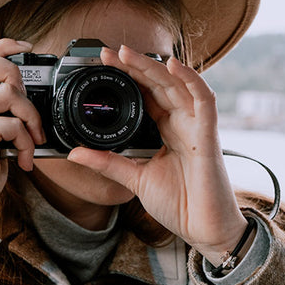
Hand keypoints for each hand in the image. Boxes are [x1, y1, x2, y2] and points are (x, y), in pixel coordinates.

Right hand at [0, 39, 44, 234]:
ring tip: (32, 140)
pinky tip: (23, 158)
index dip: (1, 45)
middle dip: (16, 76)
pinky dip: (27, 142)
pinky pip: (13, 124)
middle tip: (25, 105)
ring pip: (8, 94)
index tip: (25, 47)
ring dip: (30, 117)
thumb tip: (21, 92)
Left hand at [67, 45, 247, 263]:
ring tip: (127, 53)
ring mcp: (196, 127)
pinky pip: (204, 100)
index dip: (128, 78)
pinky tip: (172, 65)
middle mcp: (181, 123)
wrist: (203, 231)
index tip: (105, 65)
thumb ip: (107, 163)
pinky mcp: (209, 136)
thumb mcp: (133, 178)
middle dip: (135, 66)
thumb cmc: (179, 203)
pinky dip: (190, 80)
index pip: (147, 95)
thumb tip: (75, 153)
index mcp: (166, 130)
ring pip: (177, 86)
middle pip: (159, 85)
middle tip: (110, 53)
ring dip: (153, 68)